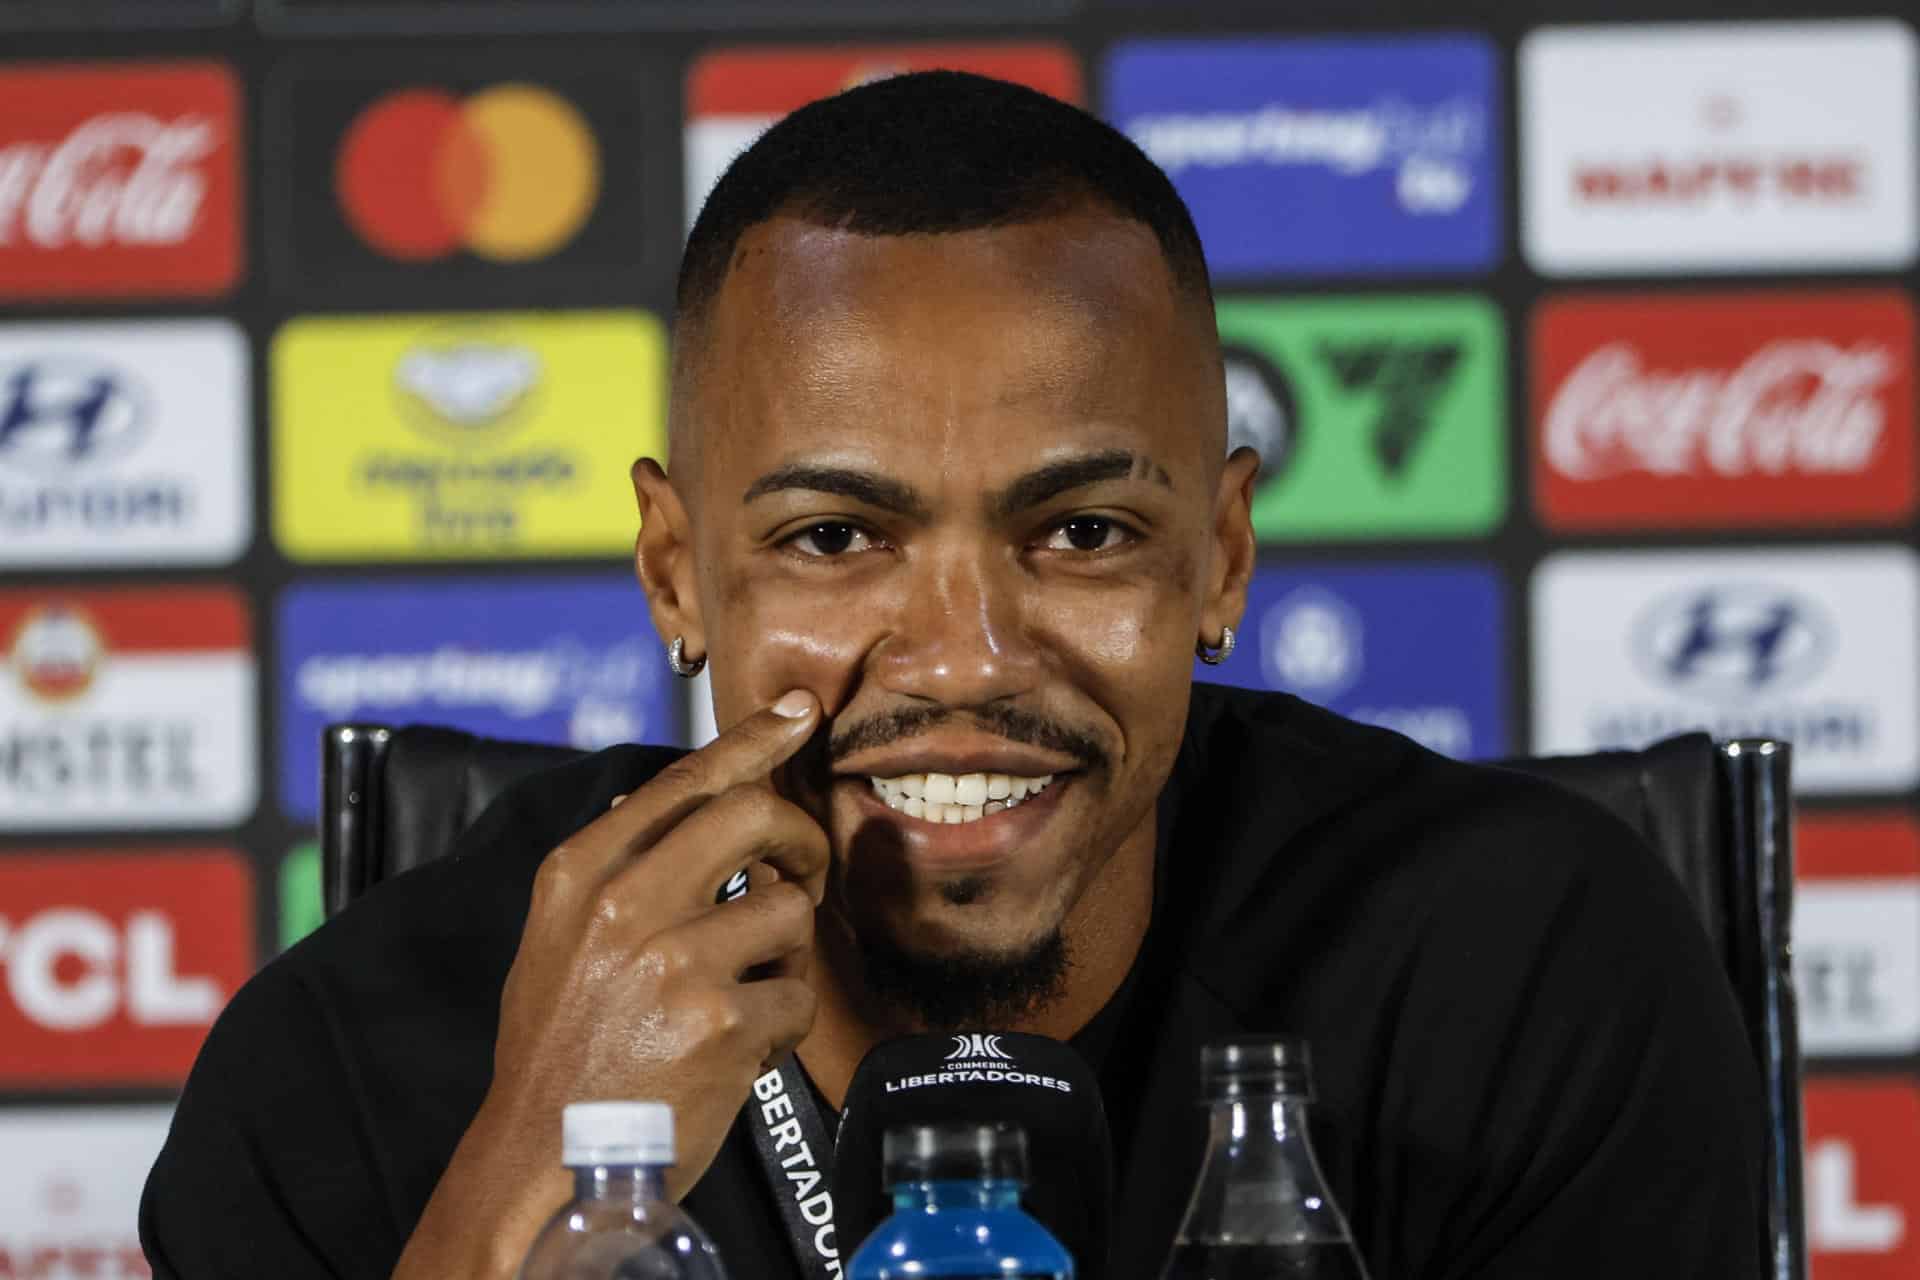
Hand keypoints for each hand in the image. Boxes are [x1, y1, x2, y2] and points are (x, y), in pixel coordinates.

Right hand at [393, 690, 827, 1278]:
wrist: (546, 1157)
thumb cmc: (559, 1048)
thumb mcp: (554, 939)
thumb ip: (605, 872)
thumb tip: (639, 798)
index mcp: (580, 876)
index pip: (682, 782)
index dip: (752, 740)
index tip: (800, 712)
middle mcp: (625, 907)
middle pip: (752, 816)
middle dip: (797, 837)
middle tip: (801, 872)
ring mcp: (675, 964)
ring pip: (789, 910)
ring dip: (786, 951)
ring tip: (746, 989)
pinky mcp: (721, 1022)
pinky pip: (798, 993)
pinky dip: (785, 1021)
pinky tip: (742, 1044)